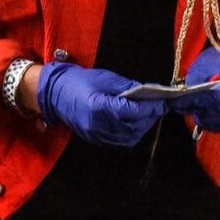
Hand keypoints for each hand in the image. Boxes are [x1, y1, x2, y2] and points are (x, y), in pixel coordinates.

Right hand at [34, 63, 163, 146]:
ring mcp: (96, 135)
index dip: (150, 107)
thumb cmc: (80, 81)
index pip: (132, 111)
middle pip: (133, 127)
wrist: (56, 94)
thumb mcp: (106, 78)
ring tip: (149, 114)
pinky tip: (136, 122)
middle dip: (149, 117)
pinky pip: (120, 141)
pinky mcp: (96, 140)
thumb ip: (128, 87)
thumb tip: (150, 93)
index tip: (164, 102)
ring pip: (129, 137)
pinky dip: (132, 133)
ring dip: (142, 126)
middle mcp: (98, 125)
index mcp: (99, 107)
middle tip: (159, 106)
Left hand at [178, 47, 219, 131]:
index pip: (215, 98)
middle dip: (193, 109)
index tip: (176, 102)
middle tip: (175, 104)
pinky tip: (196, 112)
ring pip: (212, 121)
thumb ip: (194, 84)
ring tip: (184, 107)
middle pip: (213, 112)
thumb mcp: (202, 67)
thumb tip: (181, 100)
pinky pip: (215, 126)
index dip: (195, 101)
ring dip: (197, 115)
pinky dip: (204, 121)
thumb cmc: (214, 64)